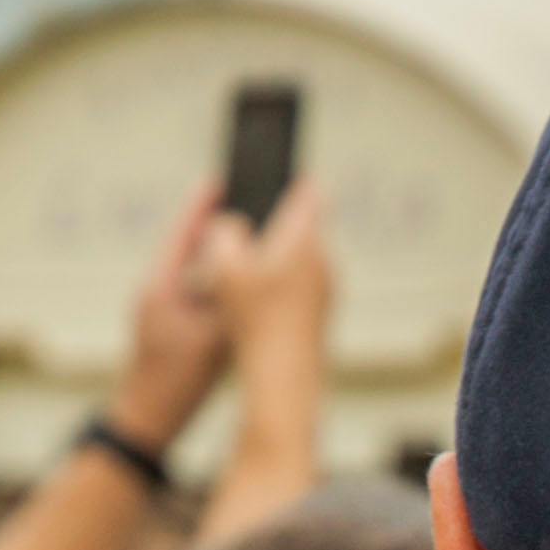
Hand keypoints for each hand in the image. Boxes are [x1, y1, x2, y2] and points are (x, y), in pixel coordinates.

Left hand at [103, 194, 233, 466]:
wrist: (145, 421)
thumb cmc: (173, 382)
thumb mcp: (210, 337)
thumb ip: (224, 301)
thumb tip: (237, 270)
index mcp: (161, 287)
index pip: (181, 234)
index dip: (200, 207)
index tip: (218, 183)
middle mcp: (155, 294)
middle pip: (187, 251)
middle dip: (213, 231)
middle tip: (240, 209)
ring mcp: (159, 313)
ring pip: (192, 278)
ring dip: (216, 264)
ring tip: (243, 249)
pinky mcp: (166, 331)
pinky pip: (194, 300)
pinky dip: (214, 292)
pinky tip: (233, 297)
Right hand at [213, 175, 332, 384]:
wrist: (286, 377)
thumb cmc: (256, 320)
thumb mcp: (224, 267)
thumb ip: (223, 233)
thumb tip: (230, 224)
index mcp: (304, 240)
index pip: (311, 195)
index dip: (299, 180)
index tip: (293, 172)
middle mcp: (323, 261)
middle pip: (304, 229)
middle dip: (278, 225)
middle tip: (251, 225)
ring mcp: (327, 290)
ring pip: (302, 261)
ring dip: (279, 258)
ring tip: (246, 269)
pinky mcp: (322, 315)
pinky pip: (301, 288)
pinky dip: (282, 287)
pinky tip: (258, 302)